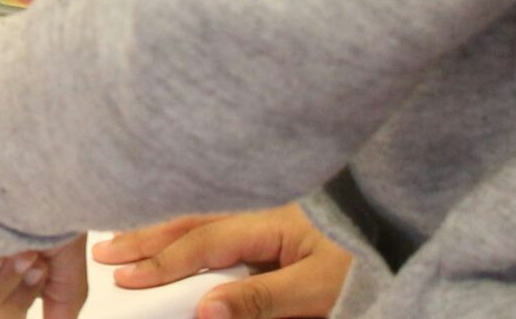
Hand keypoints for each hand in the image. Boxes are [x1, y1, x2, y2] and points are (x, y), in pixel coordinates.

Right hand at [93, 206, 350, 318]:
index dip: (161, 263)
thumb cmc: (371, 270)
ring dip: (162, 227)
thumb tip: (203, 309)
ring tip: (123, 235)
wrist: (412, 239)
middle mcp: (266, 207)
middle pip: (192, 220)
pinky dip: (190, 222)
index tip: (122, 279)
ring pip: (204, 214)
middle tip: (103, 251)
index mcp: (272, 219)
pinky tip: (173, 225)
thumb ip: (260, 300)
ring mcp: (273, 209)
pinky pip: (223, 217)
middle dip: (146, 237)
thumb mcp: (319, 291)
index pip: (202, 244)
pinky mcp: (282, 218)